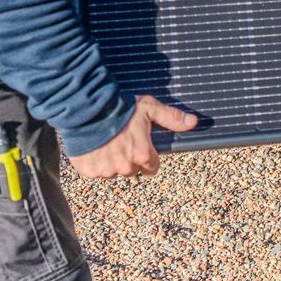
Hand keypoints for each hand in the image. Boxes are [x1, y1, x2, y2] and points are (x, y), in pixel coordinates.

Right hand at [69, 95, 197, 178]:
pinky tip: (94, 146)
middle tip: (122, 141)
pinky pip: (95, 171)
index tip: (142, 149)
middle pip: (132, 170)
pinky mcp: (88, 170)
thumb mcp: (148, 108)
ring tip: (106, 142)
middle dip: (129, 159)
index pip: (151, 168)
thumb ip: (171, 117)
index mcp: (142, 154)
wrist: (86, 109)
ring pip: (113, 171)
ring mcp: (105, 170)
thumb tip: (193, 122)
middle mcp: (125, 166)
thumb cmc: (119, 108)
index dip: (148, 158)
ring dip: (111, 161)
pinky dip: (95, 162)